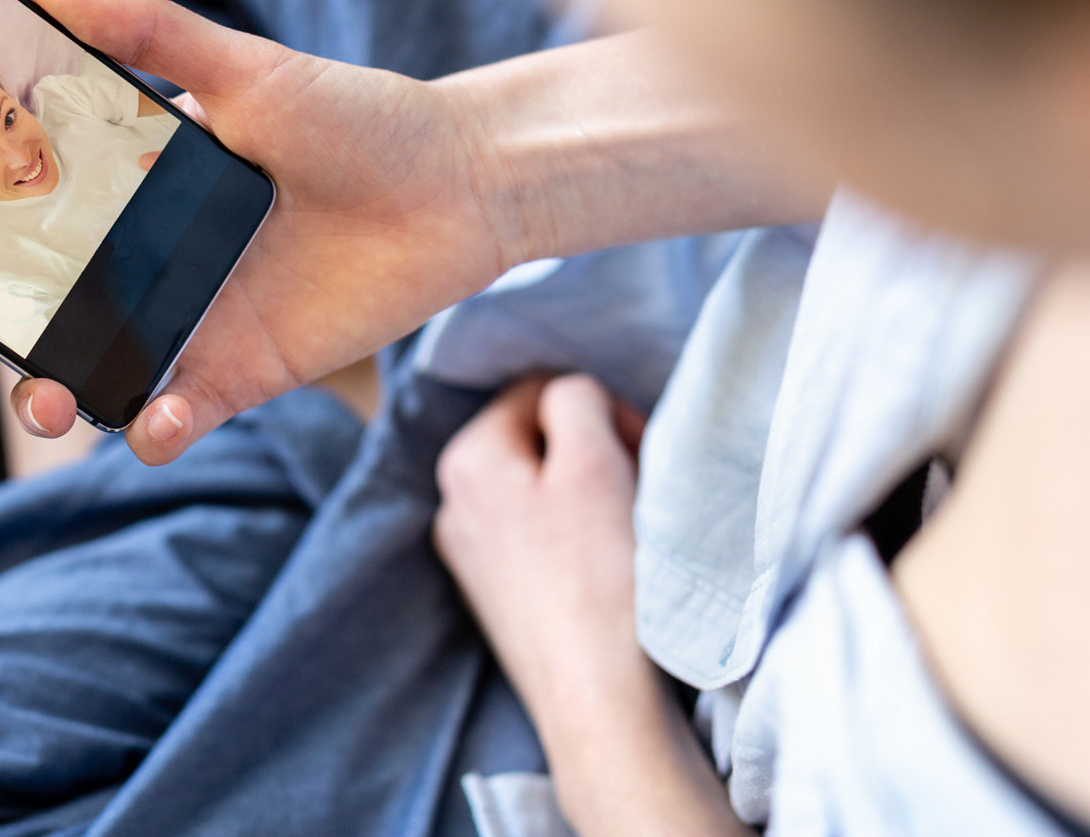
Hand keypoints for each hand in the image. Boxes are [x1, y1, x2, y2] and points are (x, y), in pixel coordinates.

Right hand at [0, 0, 514, 462]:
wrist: (460, 179)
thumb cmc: (355, 116)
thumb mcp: (243, 68)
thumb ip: (144, 30)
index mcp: (124, 188)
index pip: (15, 222)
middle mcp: (141, 260)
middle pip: (31, 313)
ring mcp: (188, 319)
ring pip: (90, 375)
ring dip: (52, 397)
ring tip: (51, 397)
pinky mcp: (242, 370)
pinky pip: (177, 417)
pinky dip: (153, 430)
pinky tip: (155, 417)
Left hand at [434, 375, 747, 836]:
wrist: (597, 697)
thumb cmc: (600, 575)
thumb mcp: (593, 459)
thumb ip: (575, 399)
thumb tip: (568, 397)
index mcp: (466, 459)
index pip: (540, 392)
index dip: (600, 411)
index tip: (638, 450)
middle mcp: (451, 504)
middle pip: (534, 441)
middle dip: (587, 452)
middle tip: (634, 488)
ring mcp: (469, 555)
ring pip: (536, 489)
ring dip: (582, 495)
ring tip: (619, 531)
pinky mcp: (495, 596)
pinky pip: (534, 538)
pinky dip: (570, 538)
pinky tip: (601, 568)